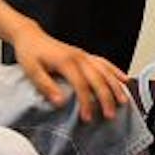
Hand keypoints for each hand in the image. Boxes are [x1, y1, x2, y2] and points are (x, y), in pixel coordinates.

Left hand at [9, 21, 130, 122]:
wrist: (30, 36)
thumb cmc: (30, 54)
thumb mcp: (32, 71)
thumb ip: (46, 86)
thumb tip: (60, 102)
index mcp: (66, 62)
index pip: (81, 85)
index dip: (86, 102)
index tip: (87, 118)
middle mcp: (79, 57)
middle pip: (98, 78)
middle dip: (106, 98)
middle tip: (110, 115)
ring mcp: (84, 55)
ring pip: (105, 70)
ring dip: (115, 86)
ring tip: (123, 101)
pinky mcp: (85, 55)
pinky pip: (104, 62)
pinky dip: (116, 71)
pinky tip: (124, 79)